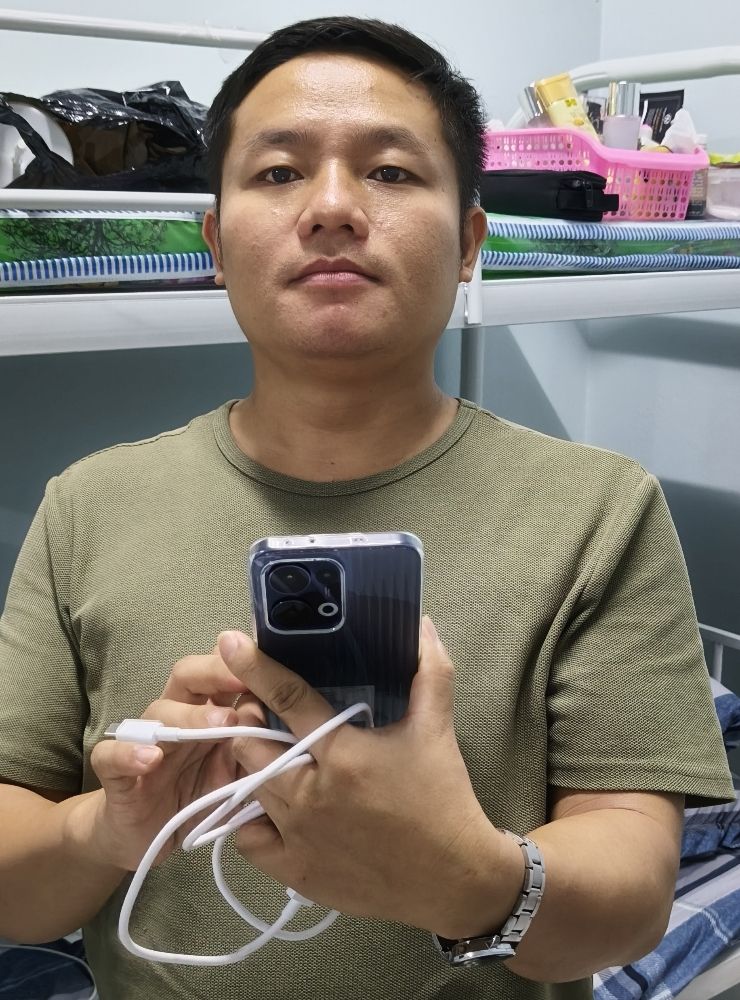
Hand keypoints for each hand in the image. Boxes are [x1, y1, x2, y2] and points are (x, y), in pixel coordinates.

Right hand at [79, 644, 255, 871]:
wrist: (145, 836)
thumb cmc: (194, 796)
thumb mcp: (233, 776)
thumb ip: (252, 750)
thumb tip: (277, 725)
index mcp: (205, 710)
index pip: (219, 671)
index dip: (242, 665)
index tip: (269, 665)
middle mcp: (174, 716)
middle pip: (187, 675)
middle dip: (216, 673)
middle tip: (244, 683)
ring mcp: (142, 740)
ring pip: (158, 711)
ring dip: (189, 716)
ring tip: (219, 726)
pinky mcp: (115, 772)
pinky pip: (112, 754)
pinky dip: (129, 753)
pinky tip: (151, 759)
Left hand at [219, 618, 512, 936]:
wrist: (453, 878)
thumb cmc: (443, 797)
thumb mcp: (438, 728)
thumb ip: (430, 671)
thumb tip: (423, 623)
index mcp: (344, 753)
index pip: (288, 699)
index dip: (255, 668)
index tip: (229, 641)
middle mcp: (312, 793)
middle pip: (250, 745)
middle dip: (250, 724)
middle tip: (265, 718)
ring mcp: (299, 836)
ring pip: (246, 787)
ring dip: (252, 768)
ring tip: (272, 758)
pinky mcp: (294, 870)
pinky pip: (248, 837)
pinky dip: (252, 817)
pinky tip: (272, 805)